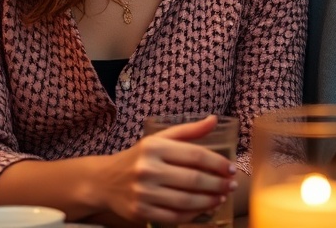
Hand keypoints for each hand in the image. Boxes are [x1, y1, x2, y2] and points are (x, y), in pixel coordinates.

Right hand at [101, 115, 236, 225]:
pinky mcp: (141, 212)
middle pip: (193, 179)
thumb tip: (214, 119)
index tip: (231, 168)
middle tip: (231, 184)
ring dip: (209, 200)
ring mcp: (144, 193)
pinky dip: (193, 214)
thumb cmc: (138, 157)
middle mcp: (148, 169)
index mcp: (154, 147)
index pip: (195, 155)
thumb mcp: (159, 139)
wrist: (104, 181)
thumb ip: (188, 131)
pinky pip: (174, 216)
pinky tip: (205, 208)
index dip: (217, 162)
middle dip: (218, 183)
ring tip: (221, 196)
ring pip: (186, 200)